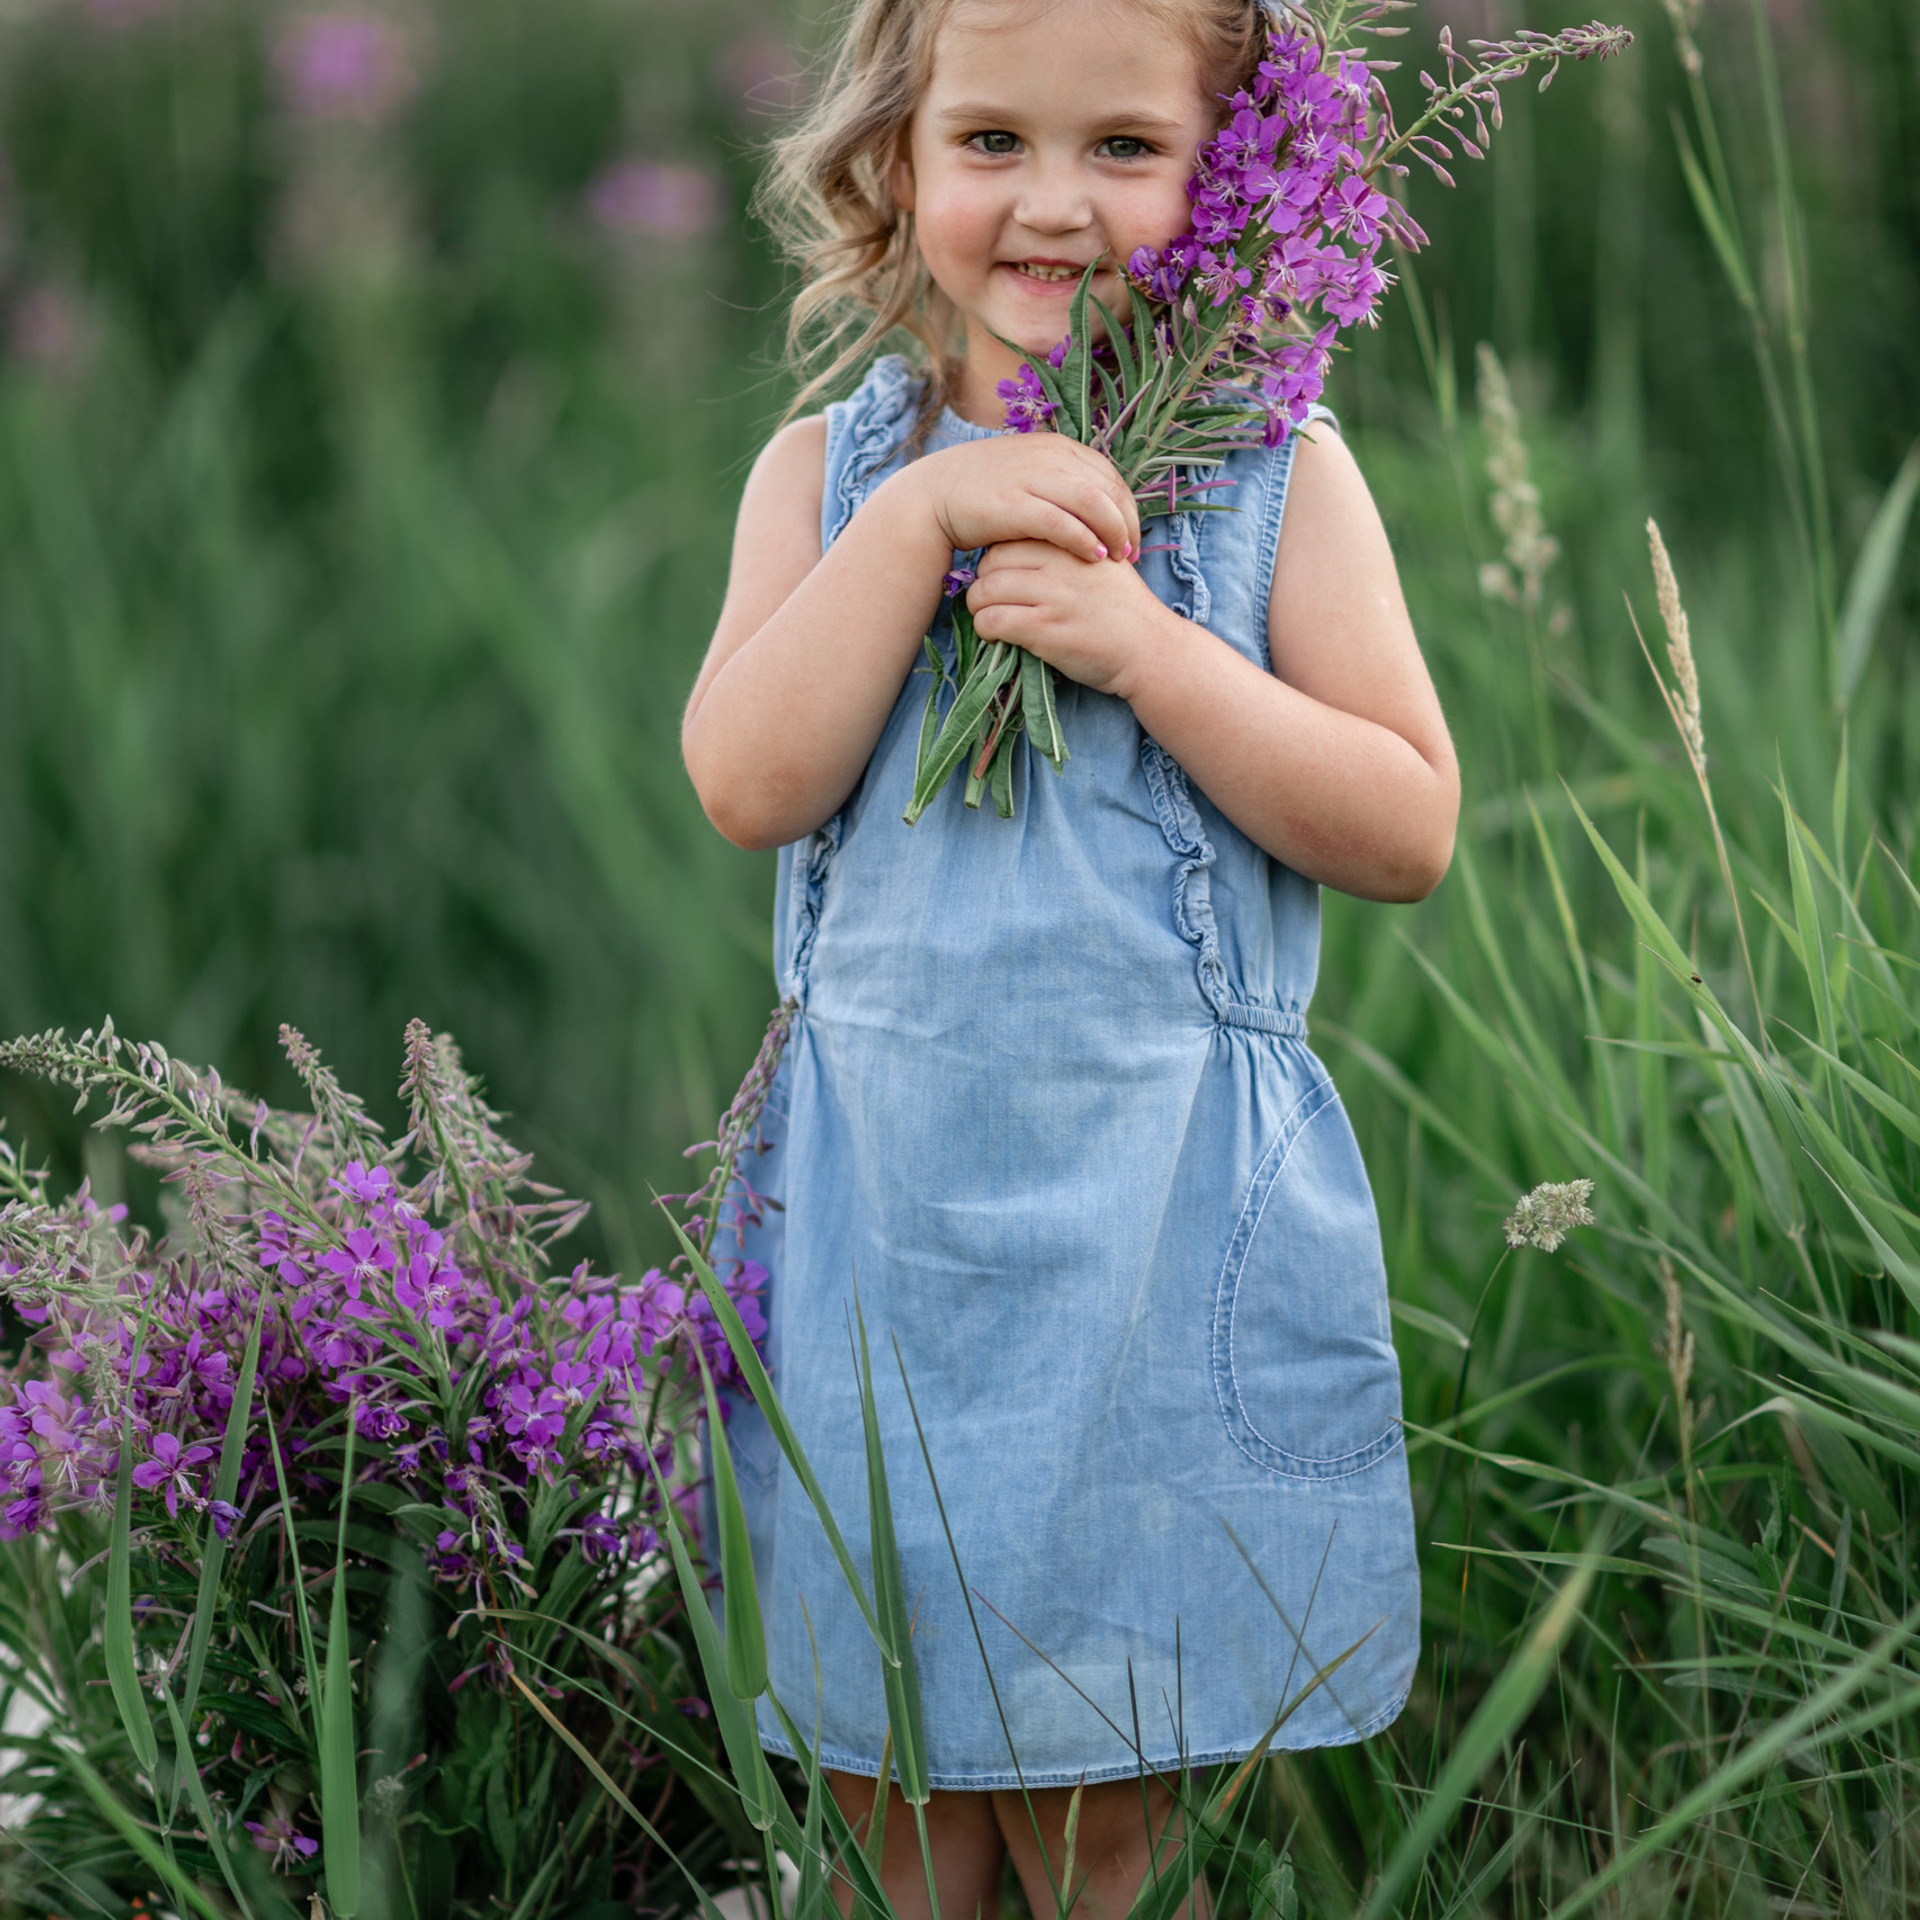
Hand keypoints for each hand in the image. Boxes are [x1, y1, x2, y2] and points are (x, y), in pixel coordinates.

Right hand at [896, 435, 1141, 566]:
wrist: (932, 496)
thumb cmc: (982, 493)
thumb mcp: (1028, 476)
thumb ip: (1060, 484)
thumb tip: (1094, 506)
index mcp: (1057, 446)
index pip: (1109, 474)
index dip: (1128, 506)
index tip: (1133, 536)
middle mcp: (1049, 456)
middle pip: (1108, 487)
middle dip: (1127, 522)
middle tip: (1132, 553)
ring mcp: (1031, 477)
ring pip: (1092, 501)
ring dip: (1112, 531)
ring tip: (1118, 557)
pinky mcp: (1014, 504)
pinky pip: (1061, 521)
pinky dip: (1083, 539)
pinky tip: (1093, 557)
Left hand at [964, 539, 1173, 695]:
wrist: (1151, 650)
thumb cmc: (1126, 610)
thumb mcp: (1105, 563)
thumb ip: (1072, 547)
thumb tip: (1024, 546)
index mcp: (1073, 541)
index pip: (1012, 537)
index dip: (998, 559)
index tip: (1003, 577)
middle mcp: (1061, 564)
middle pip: (991, 561)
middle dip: (984, 581)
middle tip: (992, 599)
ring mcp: (1052, 596)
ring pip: (985, 590)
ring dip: (978, 607)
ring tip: (989, 617)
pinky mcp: (1045, 629)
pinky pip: (993, 620)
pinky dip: (985, 628)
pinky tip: (996, 635)